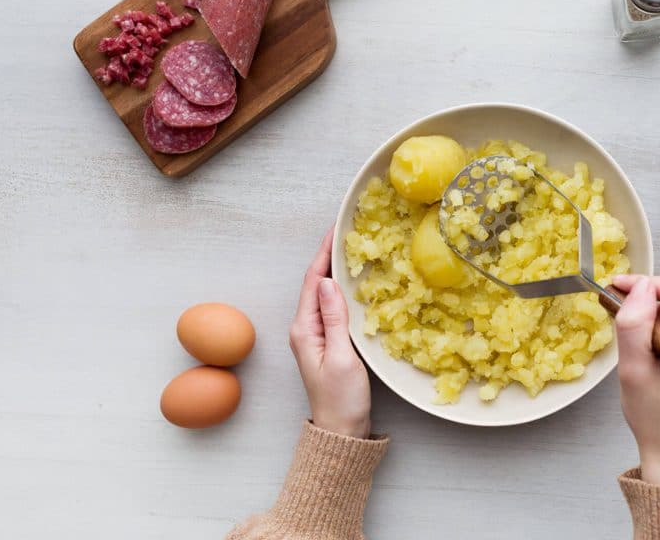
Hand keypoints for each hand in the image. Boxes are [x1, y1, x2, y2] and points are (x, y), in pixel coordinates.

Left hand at [289, 228, 371, 438]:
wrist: (341, 431)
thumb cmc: (342, 399)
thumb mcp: (341, 357)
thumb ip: (334, 319)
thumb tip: (327, 282)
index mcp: (304, 329)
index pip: (312, 281)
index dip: (324, 253)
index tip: (336, 229)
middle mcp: (305, 328)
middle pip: (316, 283)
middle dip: (330, 255)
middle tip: (348, 231)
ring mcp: (316, 335)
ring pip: (325, 293)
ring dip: (336, 270)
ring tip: (352, 248)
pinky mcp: (328, 342)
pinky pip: (333, 307)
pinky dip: (343, 289)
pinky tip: (355, 282)